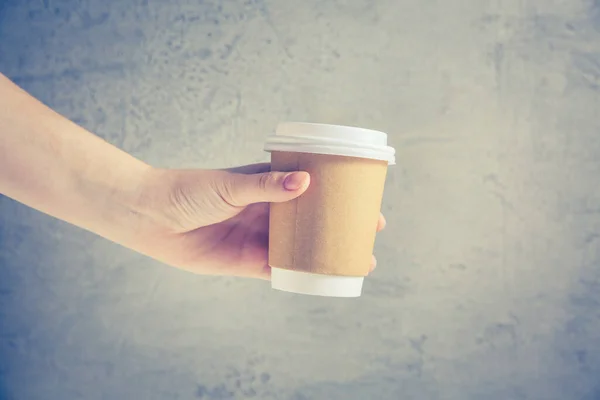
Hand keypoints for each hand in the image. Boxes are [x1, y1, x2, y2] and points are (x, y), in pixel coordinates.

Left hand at [131, 163, 386, 279]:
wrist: (152, 216)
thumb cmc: (190, 190)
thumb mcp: (231, 184)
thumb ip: (266, 186)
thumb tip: (307, 182)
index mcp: (268, 185)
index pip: (312, 187)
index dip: (338, 193)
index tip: (366, 198)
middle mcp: (269, 211)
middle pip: (313, 219)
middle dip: (340, 226)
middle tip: (370, 232)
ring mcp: (259, 237)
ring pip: (301, 246)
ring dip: (327, 253)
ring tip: (357, 259)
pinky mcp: (246, 262)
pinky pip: (280, 270)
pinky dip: (301, 274)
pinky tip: (324, 277)